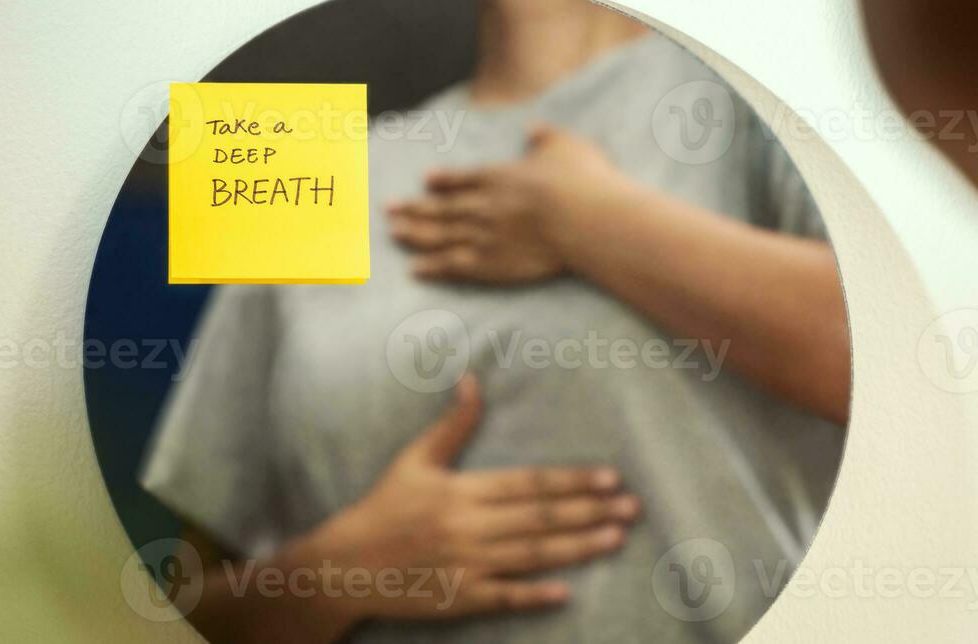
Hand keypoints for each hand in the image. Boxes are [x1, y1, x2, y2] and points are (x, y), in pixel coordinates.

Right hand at [311, 375, 639, 623]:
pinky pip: (503, 597)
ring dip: (577, 547)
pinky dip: (534, 595)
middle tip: (632, 508)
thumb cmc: (384, 506)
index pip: (529, 483)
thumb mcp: (415, 459)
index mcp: (461, 490)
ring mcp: (465, 564)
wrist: (345, 565)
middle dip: (589, 511)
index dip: (572, 479)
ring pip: (532, 556)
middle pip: (540, 518)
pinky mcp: (459, 598)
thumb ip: (452, 424)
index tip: (610, 478)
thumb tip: (473, 379)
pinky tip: (567, 592)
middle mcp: (468, 526)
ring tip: (615, 539)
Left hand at [387, 123, 622, 283]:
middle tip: (389, 210)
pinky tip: (415, 270)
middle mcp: (484, 205)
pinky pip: (454, 266)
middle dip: (413, 208)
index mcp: (499, 176)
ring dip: (414, 235)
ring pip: (440, 236)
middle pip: (441, 208)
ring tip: (393, 234)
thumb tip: (533, 129)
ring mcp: (485, 236)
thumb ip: (545, 137)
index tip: (424, 181)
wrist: (586, 221)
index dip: (442, 180)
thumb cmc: (582, 182)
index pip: (462, 178)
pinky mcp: (493, 265)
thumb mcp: (565, 145)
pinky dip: (432, 268)